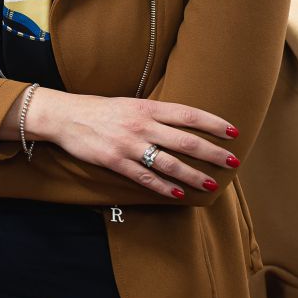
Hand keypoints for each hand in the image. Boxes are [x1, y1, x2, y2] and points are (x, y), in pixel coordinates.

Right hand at [24, 88, 239, 199]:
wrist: (64, 116)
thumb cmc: (99, 110)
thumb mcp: (129, 104)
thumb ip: (155, 114)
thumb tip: (183, 125)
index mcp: (146, 108)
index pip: (188, 114)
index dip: (213, 123)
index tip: (233, 132)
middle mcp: (141, 126)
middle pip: (186, 141)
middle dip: (213, 153)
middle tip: (232, 162)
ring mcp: (128, 145)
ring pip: (169, 163)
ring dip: (193, 175)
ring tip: (211, 184)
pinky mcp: (115, 161)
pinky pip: (144, 177)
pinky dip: (162, 187)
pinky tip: (177, 193)